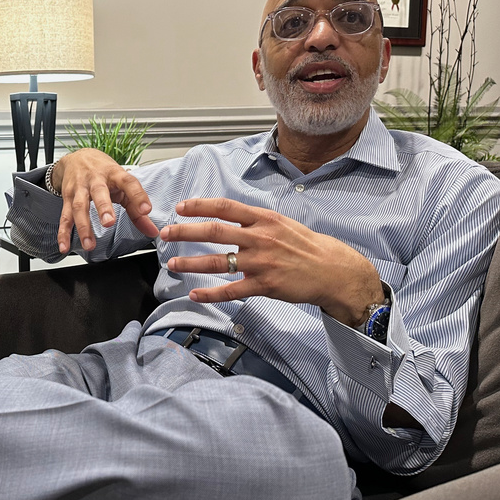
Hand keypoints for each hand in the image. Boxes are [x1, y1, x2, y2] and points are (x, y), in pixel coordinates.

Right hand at [52, 149, 158, 252]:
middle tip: (109, 223)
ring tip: (90, 244)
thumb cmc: (104, 173)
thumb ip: (137, 210)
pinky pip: (65, 216)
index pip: (128, 182)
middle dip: (103, 207)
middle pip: (99, 192)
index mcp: (114, 174)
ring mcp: (79, 189)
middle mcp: (95, 179)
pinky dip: (63, 232)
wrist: (77, 157)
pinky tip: (65, 246)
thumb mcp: (123, 185)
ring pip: (80, 207)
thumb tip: (152, 231)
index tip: (146, 209)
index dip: (138, 195)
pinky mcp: (67, 198)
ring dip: (83, 226)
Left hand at [159, 198, 383, 325]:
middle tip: (166, 234)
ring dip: (191, 262)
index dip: (200, 206)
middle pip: (215, 232)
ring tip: (173, 263)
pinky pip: (231, 290)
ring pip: (218, 262)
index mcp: (264, 219)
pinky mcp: (264, 285)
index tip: (181, 207)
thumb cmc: (306, 246)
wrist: (333, 271)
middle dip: (186, 232)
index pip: (226, 207)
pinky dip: (210, 293)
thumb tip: (227, 217)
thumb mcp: (282, 224)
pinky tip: (195, 293)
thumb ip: (254, 221)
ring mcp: (261, 263)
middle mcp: (261, 238)